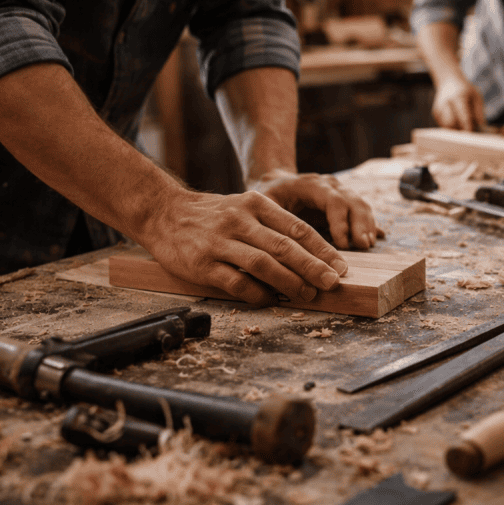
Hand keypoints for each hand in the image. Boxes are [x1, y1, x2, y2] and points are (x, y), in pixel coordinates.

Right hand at [140, 188, 350, 306]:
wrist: (163, 213)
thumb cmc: (212, 215)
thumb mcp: (243, 208)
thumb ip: (272, 228)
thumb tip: (310, 257)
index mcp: (255, 204)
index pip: (297, 228)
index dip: (322, 249)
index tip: (340, 266)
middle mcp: (239, 221)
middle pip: (284, 246)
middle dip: (313, 267)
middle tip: (333, 283)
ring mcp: (220, 243)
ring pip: (263, 264)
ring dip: (289, 282)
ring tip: (308, 294)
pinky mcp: (202, 264)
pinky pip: (236, 282)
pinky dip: (256, 294)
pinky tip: (270, 300)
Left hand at [248, 169, 384, 250]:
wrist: (277, 184)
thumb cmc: (268, 196)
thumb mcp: (263, 204)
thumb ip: (272, 220)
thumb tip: (279, 247)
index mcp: (311, 184)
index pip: (333, 200)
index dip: (340, 222)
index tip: (342, 244)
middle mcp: (330, 186)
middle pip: (353, 201)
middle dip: (359, 224)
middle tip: (362, 246)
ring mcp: (340, 193)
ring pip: (361, 205)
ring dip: (367, 226)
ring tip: (368, 245)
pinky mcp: (345, 205)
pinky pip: (362, 212)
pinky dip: (370, 225)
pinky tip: (378, 238)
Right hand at [432, 75, 486, 130]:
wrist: (449, 82)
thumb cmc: (466, 90)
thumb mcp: (476, 96)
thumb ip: (479, 111)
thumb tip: (481, 125)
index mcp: (457, 97)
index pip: (463, 117)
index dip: (468, 128)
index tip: (473, 137)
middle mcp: (445, 103)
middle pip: (452, 124)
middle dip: (460, 130)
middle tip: (469, 131)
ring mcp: (439, 109)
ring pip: (447, 127)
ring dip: (456, 129)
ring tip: (463, 123)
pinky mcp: (435, 114)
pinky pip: (444, 126)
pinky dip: (452, 127)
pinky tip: (456, 120)